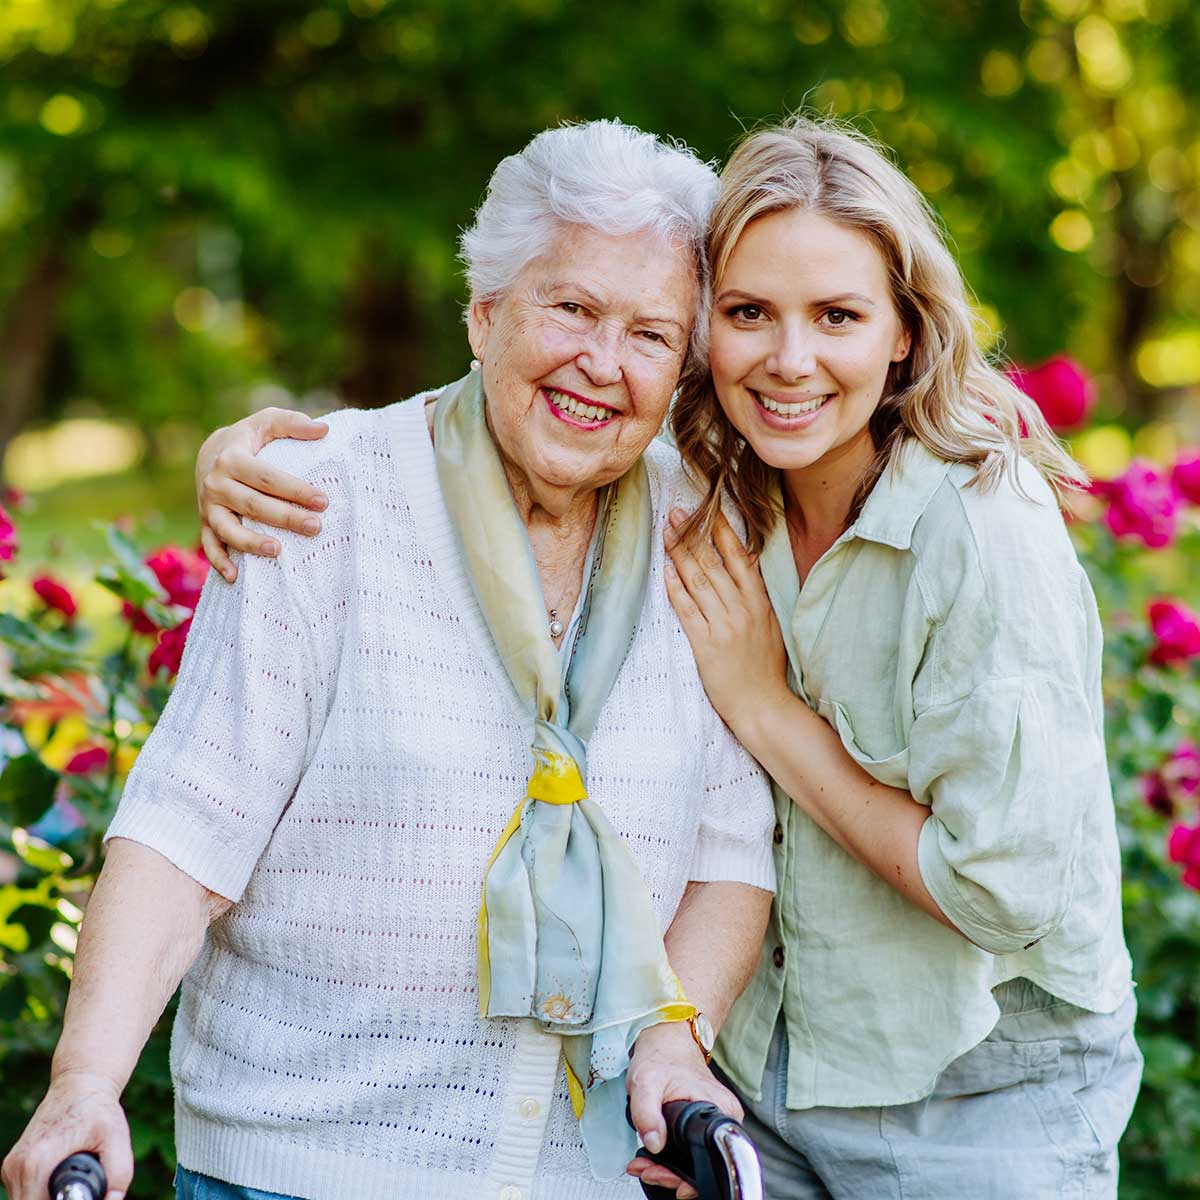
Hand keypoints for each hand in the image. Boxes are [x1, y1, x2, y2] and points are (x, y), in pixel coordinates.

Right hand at [2, 1070, 131, 1199]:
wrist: (80, 1083)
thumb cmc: (99, 1110)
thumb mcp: (117, 1138)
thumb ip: (118, 1174)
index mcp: (37, 1163)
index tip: (80, 1194)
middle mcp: (17, 1167)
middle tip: (79, 1189)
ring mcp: (11, 1167)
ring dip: (47, 1199)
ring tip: (71, 1181)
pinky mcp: (12, 1167)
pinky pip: (24, 1193)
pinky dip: (40, 1192)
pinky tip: (60, 1177)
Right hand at [196, 408, 329, 581]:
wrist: (209, 454)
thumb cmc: (250, 439)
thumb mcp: (267, 422)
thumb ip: (293, 423)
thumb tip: (324, 429)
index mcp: (233, 458)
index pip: (268, 478)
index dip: (295, 490)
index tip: (323, 501)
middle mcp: (217, 483)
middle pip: (253, 505)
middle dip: (285, 518)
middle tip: (316, 527)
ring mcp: (208, 506)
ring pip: (228, 529)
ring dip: (251, 542)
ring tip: (278, 551)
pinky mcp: (205, 523)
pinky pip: (210, 546)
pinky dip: (219, 562)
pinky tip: (236, 578)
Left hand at [625, 1021, 742, 1199]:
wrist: (667, 1041)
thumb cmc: (662, 1056)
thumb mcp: (645, 1081)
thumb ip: (647, 1112)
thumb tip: (655, 1143)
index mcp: (719, 1110)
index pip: (712, 1160)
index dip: (688, 1178)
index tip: (666, 1179)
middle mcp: (723, 1119)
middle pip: (703, 1165)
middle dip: (671, 1175)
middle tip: (647, 1171)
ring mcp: (714, 1122)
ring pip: (696, 1161)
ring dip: (668, 1169)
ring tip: (645, 1166)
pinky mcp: (703, 1124)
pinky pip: (691, 1151)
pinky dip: (671, 1159)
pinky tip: (652, 1159)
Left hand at [664, 508, 789, 737]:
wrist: (763, 704)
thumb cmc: (765, 667)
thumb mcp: (770, 625)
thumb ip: (756, 595)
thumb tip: (746, 563)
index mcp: (759, 602)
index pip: (739, 557)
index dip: (720, 531)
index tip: (706, 509)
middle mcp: (742, 609)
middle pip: (713, 564)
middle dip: (692, 534)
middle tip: (675, 512)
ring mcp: (724, 626)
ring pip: (698, 581)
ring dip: (680, 554)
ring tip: (666, 534)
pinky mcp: (706, 645)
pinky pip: (687, 610)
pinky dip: (676, 589)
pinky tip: (666, 572)